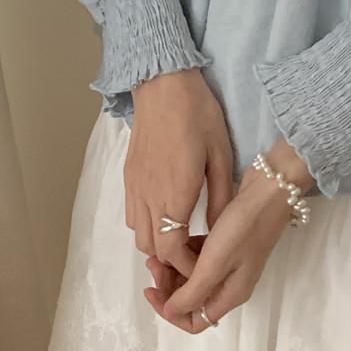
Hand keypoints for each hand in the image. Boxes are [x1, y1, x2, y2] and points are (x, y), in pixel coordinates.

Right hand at [124, 68, 233, 278]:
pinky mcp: (128, 176)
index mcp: (175, 193)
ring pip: (138, 234)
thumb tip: (218, 231)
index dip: (187, 266)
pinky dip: (147, 225)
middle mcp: (148, 195)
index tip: (204, 264)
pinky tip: (167, 214)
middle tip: (195, 255)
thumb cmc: (198, 116)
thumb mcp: (222, 157)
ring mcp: (134, 186)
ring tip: (182, 237)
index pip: (171, 250)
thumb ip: (220, 199)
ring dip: (158, 244)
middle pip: (151, 249)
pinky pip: (132, 214)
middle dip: (172, 261)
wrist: (163, 85)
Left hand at [147, 137, 313, 331]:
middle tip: (154, 262)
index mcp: (230, 295)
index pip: (195, 321)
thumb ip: (192, 292)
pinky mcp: (229, 247)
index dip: (170, 311)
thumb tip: (171, 311)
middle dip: (169, 288)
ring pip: (194, 279)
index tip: (151, 288)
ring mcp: (231, 265)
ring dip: (175, 270)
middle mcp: (230, 285)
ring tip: (161, 250)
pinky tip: (181, 239)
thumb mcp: (214, 264)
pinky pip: (202, 260)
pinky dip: (187, 255)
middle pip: (192, 300)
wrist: (271, 191)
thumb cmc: (242, 228)